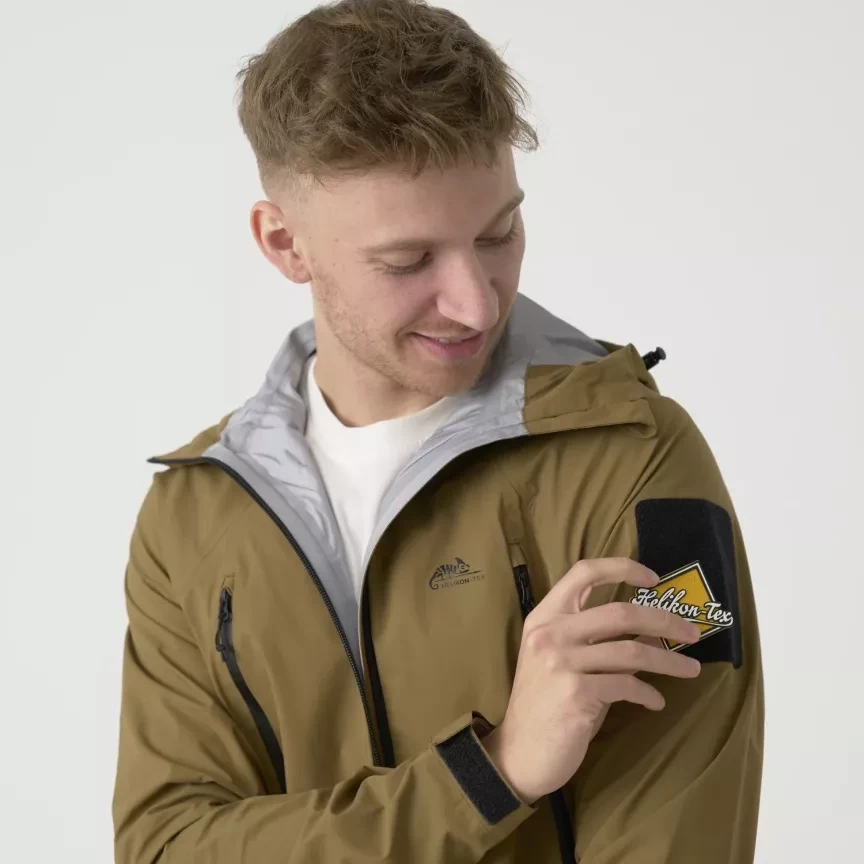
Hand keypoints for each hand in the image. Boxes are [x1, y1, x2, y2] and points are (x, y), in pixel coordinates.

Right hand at [482, 557, 701, 804]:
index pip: (583, 573)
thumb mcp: (564, 661)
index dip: (621, 568)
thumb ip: (597, 640)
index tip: (653, 578)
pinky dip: (648, 693)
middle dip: (664, 619)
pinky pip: (627, 685)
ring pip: (631, 651)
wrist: (520, 751)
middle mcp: (551, 634)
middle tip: (692, 633)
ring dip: (669, 661)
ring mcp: (561, 663)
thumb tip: (650, 625)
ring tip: (691, 670)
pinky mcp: (576, 694)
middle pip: (620, 612)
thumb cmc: (545, 703)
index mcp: (545, 617)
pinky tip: (655, 701)